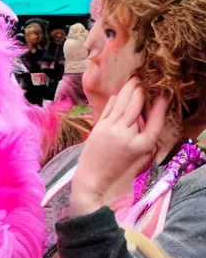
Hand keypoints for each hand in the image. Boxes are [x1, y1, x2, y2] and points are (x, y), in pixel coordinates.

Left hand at [70, 78, 167, 215]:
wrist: (94, 178)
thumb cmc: (118, 169)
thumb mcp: (140, 157)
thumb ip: (145, 137)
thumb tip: (147, 115)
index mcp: (142, 144)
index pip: (155, 120)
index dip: (160, 105)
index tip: (163, 94)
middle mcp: (128, 134)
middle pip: (137, 106)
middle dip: (141, 90)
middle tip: (145, 80)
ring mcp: (112, 129)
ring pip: (123, 103)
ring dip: (129, 89)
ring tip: (134, 80)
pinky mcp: (99, 126)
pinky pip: (110, 107)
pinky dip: (116, 99)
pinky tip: (120, 93)